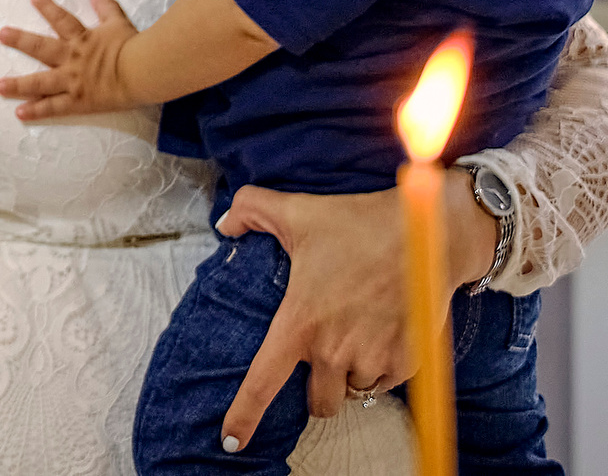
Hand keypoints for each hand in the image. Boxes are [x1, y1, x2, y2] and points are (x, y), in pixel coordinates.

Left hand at [0, 0, 141, 118]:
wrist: (142, 71)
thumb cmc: (133, 46)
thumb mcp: (119, 22)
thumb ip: (106, 7)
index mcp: (82, 39)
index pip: (62, 20)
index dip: (48, 7)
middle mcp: (71, 58)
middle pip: (41, 48)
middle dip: (20, 40)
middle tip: (1, 34)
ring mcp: (72, 81)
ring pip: (40, 82)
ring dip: (18, 85)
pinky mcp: (78, 101)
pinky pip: (54, 107)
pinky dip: (37, 111)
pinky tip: (20, 113)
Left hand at [214, 175, 497, 440]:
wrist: (427, 234)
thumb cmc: (357, 223)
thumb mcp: (296, 210)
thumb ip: (250, 211)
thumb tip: (224, 224)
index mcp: (299, 323)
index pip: (262, 382)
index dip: (244, 416)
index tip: (229, 442)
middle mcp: (333, 351)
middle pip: (316, 403)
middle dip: (316, 389)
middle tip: (322, 356)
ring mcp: (372, 360)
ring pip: (352, 392)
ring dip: (349, 375)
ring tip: (355, 333)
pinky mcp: (407, 365)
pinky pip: (384, 384)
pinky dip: (379, 370)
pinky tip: (380, 334)